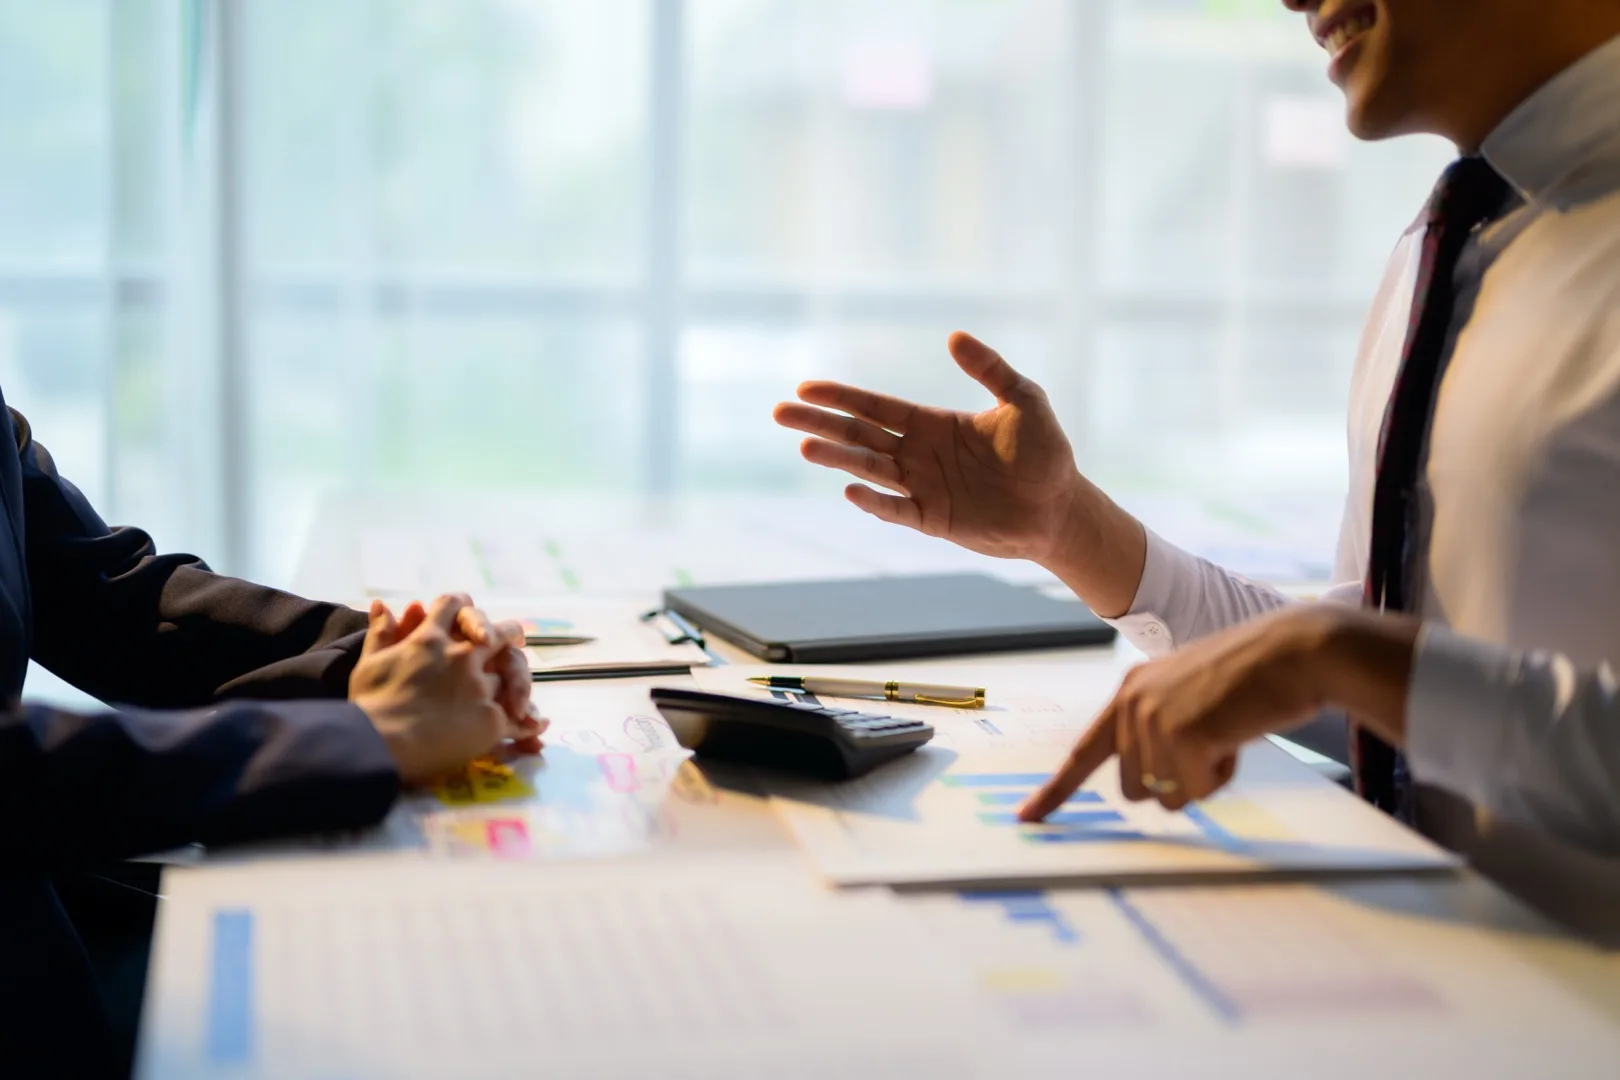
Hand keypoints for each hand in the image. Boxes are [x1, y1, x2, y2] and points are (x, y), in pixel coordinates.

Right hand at [350, 595, 546, 785]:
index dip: (463, 607)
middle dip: (507, 632)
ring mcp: (479, 685)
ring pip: (511, 673)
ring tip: (523, 693)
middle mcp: (461, 656)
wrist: (379, 745)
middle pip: (497, 633)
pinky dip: (527, 721)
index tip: (469, 613)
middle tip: (516, 636)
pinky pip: (517, 716)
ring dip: (517, 681)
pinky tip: (535, 725)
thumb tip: (384, 604)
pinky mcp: (491, 716)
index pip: (454, 605)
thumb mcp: (369, 663)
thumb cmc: (369, 707)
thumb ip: (381, 633)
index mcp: (430, 639)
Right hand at [774, 331, 1085, 564]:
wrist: (1060, 507)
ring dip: (837, 458)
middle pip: (859, 434)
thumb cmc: (1044, 452)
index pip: (875, 406)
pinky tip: (850, 489)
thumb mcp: (1024, 400)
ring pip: (869, 469)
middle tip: (779, 413)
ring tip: (805, 446)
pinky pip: (896, 509)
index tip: (805, 387)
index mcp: (931, 423)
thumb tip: (954, 336)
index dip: (841, 396)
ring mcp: (922, 487)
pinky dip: (874, 502)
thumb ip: (990, 369)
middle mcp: (918, 454)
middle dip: (820, 422)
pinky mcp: (933, 519)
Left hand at [1017, 606, 1418, 820]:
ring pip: (1167, 795)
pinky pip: (1196, 792)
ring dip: (1202, 780)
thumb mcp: (1191, 697)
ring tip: (1227, 734)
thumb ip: (1160, 732)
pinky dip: (1221, 777)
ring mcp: (1154, 719)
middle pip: (1135, 788)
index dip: (1055, 791)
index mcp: (1130, 691)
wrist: (1294, 652)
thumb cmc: (1253, 680)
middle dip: (1175, 782)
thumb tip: (1148, 789)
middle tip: (1212, 744)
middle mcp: (1132, 703)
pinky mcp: (1182, 735)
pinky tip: (1236, 739)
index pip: (1084, 751)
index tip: (1026, 818)